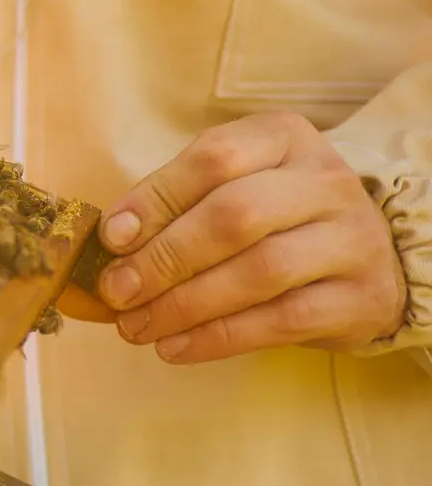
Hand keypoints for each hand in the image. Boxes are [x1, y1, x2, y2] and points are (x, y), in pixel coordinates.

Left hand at [95, 112, 406, 361]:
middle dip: (165, 258)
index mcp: (284, 138)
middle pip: (236, 215)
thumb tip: (113, 242)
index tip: (111, 239)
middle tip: (117, 291)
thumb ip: (176, 203)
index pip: (214, 159)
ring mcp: (353, 239)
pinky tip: (176, 347)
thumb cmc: (277, 216)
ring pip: (260, 271)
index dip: (155, 199)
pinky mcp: (362, 298)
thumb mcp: (232, 186)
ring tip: (137, 325)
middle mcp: (326, 181)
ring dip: (185, 304)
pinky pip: (283, 320)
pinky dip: (219, 337)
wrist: (374, 257)